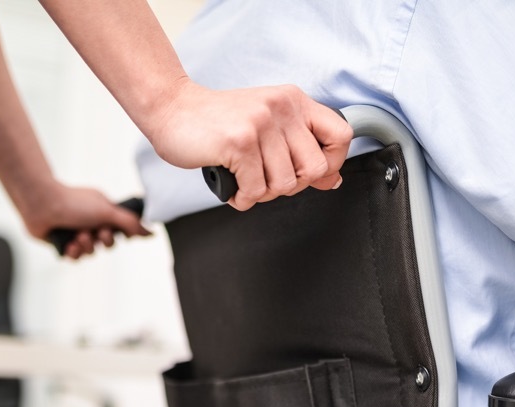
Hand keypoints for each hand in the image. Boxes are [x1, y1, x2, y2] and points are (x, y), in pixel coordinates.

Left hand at [22, 183, 149, 258]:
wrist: (41, 206)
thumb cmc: (74, 204)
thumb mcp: (107, 211)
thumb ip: (130, 223)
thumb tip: (151, 232)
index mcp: (101, 211)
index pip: (119, 229)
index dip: (119, 234)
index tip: (115, 230)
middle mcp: (90, 221)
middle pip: (107, 243)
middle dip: (102, 241)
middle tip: (95, 232)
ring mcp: (76, 232)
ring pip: (91, 252)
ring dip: (86, 246)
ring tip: (77, 236)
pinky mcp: (63, 243)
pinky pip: (75, 257)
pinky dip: (73, 252)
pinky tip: (68, 244)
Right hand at [145, 80, 352, 210]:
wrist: (172, 108)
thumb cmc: (218, 121)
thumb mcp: (267, 125)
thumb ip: (300, 148)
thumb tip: (332, 179)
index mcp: (294, 100)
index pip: (341, 135)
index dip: (332, 163)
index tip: (311, 173)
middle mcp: (282, 108)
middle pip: (314, 168)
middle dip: (292, 185)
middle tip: (268, 180)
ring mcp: (261, 124)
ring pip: (284, 184)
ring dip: (262, 193)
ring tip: (246, 180)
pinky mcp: (239, 142)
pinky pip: (256, 190)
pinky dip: (243, 198)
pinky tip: (233, 185)